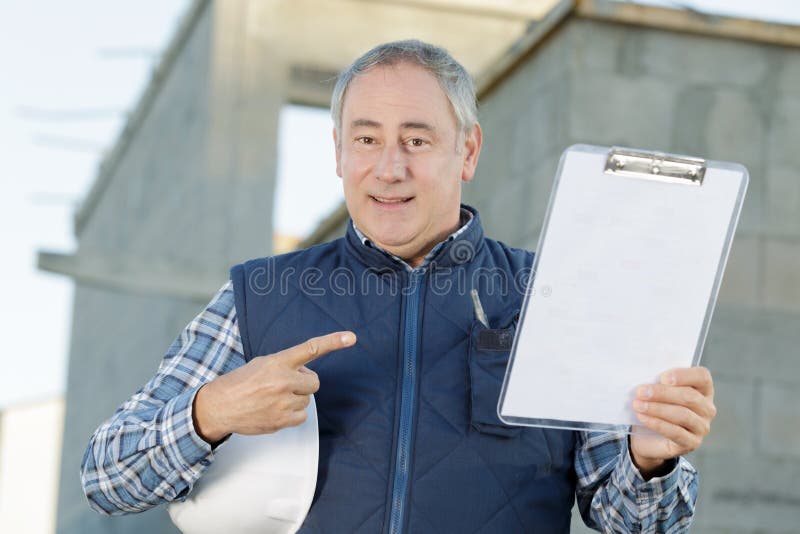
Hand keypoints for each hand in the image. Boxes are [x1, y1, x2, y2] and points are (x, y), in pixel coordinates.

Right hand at [193, 331, 356, 443]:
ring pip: (306, 400)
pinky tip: (275, 410)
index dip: (333, 341)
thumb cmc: (240, 382)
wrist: (219, 406)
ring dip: (295, 399)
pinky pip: (302, 417)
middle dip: (304, 383)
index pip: (311, 348)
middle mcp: (283, 381)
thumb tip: (305, 376)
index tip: (351, 337)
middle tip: (286, 384)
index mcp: (278, 362)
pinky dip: (292, 415)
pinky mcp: (282, 421)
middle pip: (314, 382)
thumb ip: (286, 365)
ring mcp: (283, 402)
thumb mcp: (262, 363)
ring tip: (273, 398)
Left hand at [630, 367, 715, 476]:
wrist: (647, 435)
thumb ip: (657, 382)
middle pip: (689, 396)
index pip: (702, 377)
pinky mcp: (693, 443)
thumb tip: (645, 378)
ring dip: (657, 409)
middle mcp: (706, 408)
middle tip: (640, 392)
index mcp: (703, 389)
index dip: (684, 375)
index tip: (663, 378)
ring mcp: (702, 427)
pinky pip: (676, 432)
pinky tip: (643, 418)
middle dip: (662, 393)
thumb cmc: (655, 405)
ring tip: (637, 405)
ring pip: (683, 415)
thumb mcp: (657, 391)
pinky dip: (657, 423)